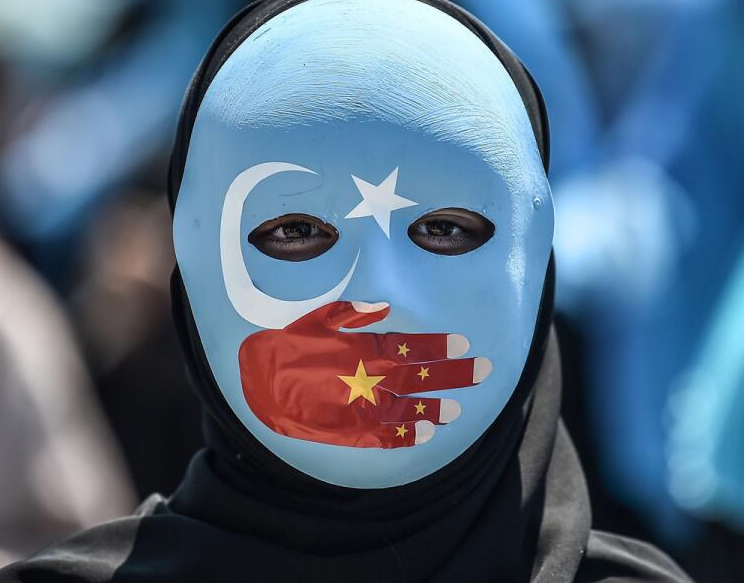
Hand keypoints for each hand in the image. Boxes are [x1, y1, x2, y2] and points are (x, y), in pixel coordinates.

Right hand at [238, 301, 490, 447]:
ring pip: (410, 409)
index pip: (412, 347)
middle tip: (484, 370)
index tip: (464, 343)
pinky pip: (386, 436)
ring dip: (436, 408)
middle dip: (455, 374)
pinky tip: (429, 434)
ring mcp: (362, 407)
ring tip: (459, 409)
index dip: (440, 346)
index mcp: (364, 349)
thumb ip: (354, 313)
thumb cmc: (290, 345)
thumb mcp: (319, 318)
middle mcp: (369, 379)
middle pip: (422, 378)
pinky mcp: (351, 430)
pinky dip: (408, 436)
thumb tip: (383, 306)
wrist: (259, 383)